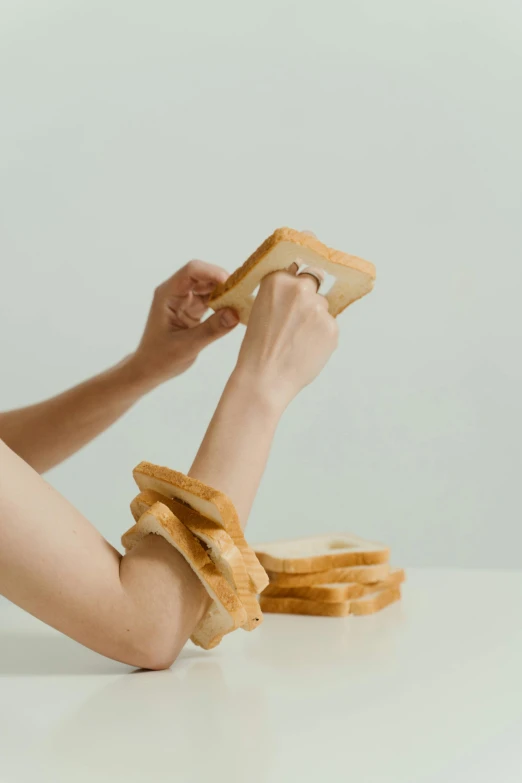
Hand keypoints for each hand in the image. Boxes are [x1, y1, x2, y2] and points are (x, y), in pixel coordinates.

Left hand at [132, 261, 238, 386]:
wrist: (149, 369)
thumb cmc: (160, 358)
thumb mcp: (186, 346)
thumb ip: (211, 330)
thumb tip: (235, 313)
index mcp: (167, 294)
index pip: (191, 272)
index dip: (212, 273)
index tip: (232, 284)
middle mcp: (176, 292)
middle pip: (203, 275)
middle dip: (224, 282)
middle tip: (243, 294)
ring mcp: (185, 299)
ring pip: (210, 286)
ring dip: (226, 292)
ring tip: (242, 303)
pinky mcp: (193, 309)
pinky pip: (212, 299)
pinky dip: (225, 303)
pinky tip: (235, 310)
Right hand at [234, 263, 338, 410]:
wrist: (264, 378)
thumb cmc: (257, 349)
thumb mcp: (260, 310)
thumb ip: (281, 295)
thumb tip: (302, 289)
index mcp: (277, 280)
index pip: (296, 269)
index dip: (296, 283)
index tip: (295, 293)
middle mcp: (300, 289)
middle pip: (314, 284)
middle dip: (308, 298)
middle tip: (297, 320)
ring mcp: (318, 308)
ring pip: (323, 307)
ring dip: (315, 320)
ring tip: (297, 341)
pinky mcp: (332, 327)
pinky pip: (330, 327)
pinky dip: (322, 337)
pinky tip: (305, 349)